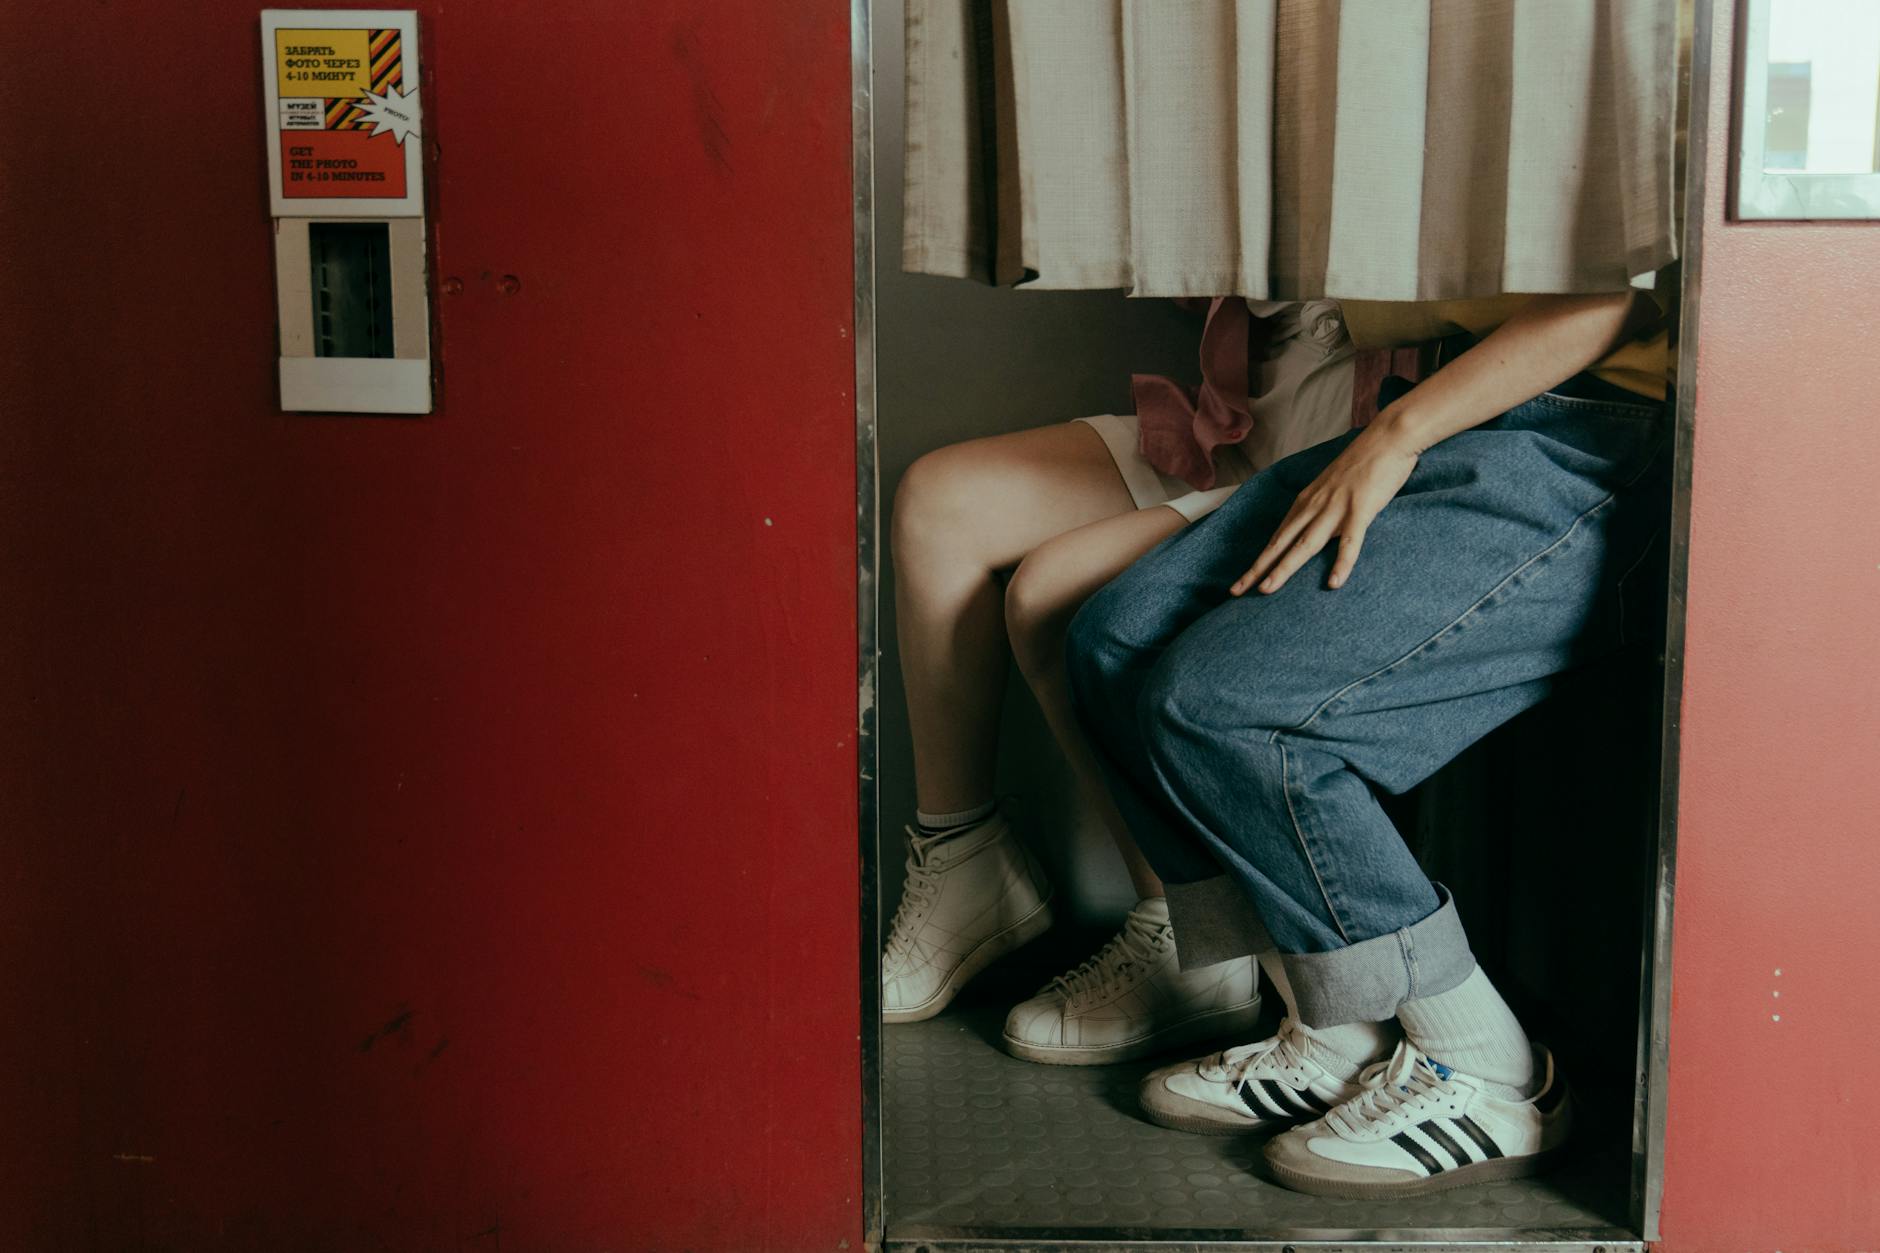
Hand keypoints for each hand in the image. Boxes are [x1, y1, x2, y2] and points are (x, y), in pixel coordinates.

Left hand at [1230, 425, 1420, 595]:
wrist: (1388, 437)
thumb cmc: (1363, 463)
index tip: (1241, 581)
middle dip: (1258, 569)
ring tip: (1266, 589)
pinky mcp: (1361, 508)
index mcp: (1307, 502)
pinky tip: (1334, 583)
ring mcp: (1336, 508)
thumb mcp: (1332, 487)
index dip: (1259, 561)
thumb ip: (1321, 509)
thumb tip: (1313, 530)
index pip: (1277, 537)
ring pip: (1306, 544)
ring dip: (1284, 568)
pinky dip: (1341, 563)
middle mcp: (1315, 506)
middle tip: (1236, 592)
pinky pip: (1351, 541)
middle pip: (1282, 543)